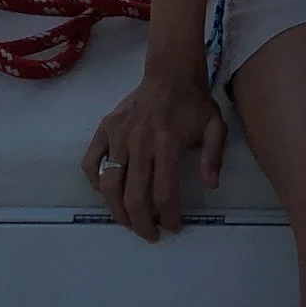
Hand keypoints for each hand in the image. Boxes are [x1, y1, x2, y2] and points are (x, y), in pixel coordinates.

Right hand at [81, 70, 227, 241]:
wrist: (170, 71)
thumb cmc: (193, 103)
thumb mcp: (215, 125)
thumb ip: (213, 155)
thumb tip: (210, 185)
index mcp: (168, 142)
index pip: (164, 192)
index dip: (168, 216)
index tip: (173, 227)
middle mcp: (140, 141)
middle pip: (135, 196)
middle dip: (142, 223)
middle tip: (150, 234)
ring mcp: (118, 135)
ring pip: (110, 185)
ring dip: (117, 211)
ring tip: (129, 222)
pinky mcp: (105, 129)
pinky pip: (91, 163)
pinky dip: (95, 182)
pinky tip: (108, 192)